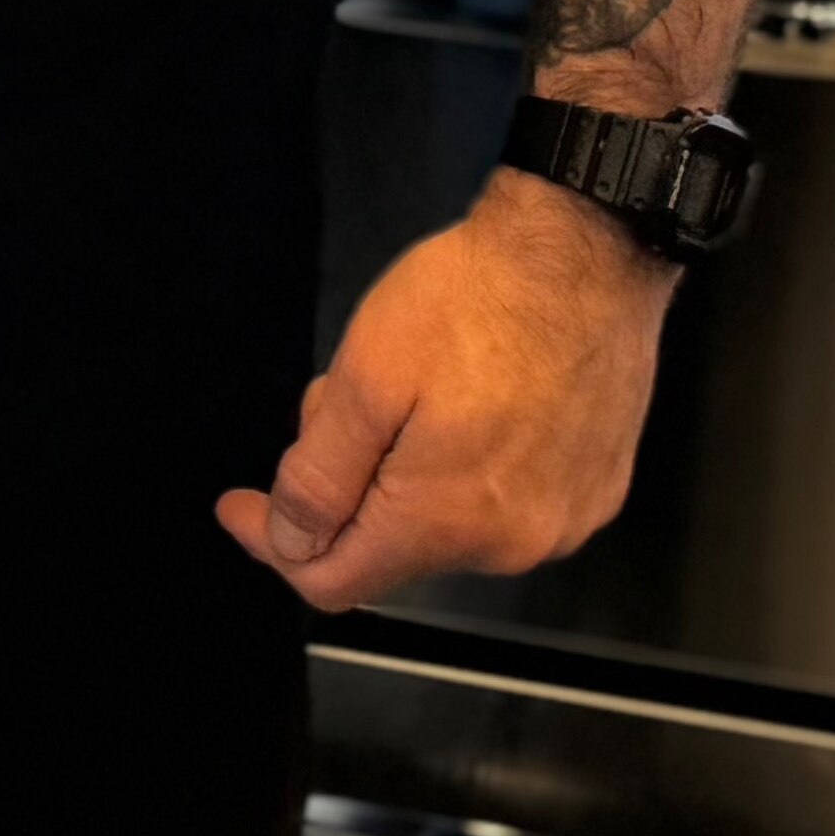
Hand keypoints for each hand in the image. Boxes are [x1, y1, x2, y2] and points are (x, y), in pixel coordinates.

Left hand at [217, 171, 674, 612]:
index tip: (239, 501)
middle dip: (343, 487)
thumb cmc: (469, 303)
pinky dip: (460, 469)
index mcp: (446, 524)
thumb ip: (321, 477)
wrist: (587, 253)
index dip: (275, 545)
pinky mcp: (595, 490)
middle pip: (389, 548)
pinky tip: (462, 400)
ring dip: (400, 474)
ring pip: (444, 524)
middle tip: (335, 398)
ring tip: (406, 384)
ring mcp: (564, 522)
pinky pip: (500, 504)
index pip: (336, 582)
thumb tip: (290, 545)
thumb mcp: (367, 379)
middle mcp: (512, 546)